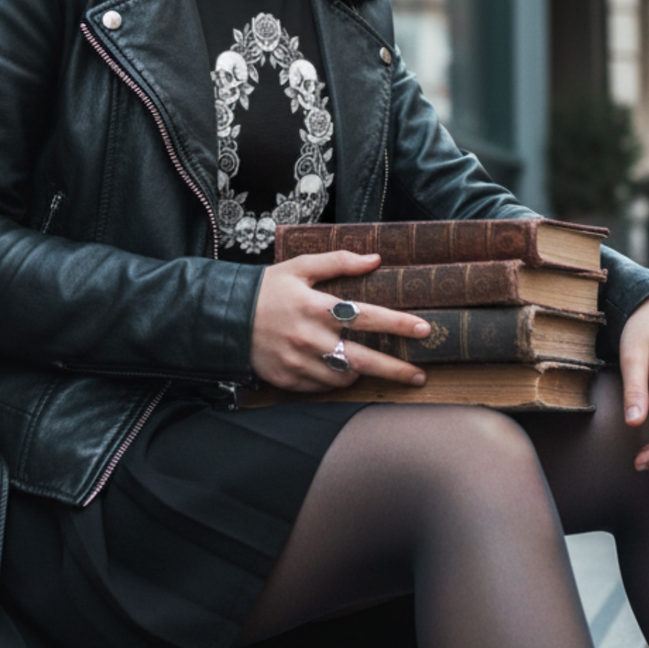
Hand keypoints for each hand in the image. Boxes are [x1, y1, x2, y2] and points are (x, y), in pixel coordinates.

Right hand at [250, 251, 430, 391]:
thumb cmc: (267, 289)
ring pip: (345, 378)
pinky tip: (340, 371)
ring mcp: (299, 363)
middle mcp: (310, 338)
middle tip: (420, 376)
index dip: (398, 324)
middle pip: (364, 359)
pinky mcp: (289, 380)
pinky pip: (323, 388)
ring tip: (373, 367)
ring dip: (363, 374)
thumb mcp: (300, 267)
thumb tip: (375, 259)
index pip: (367, 317)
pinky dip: (336, 381)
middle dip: (396, 370)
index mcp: (316, 307)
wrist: (224, 317)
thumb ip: (338, 261)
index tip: (423, 329)